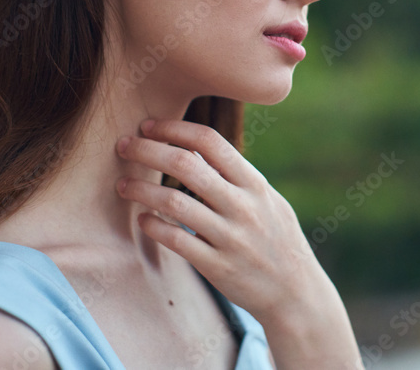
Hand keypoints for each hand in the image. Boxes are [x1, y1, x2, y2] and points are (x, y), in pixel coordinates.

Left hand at [114, 118, 322, 321]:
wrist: (296, 293)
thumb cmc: (277, 239)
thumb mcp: (268, 200)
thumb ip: (236, 176)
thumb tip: (195, 147)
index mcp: (254, 183)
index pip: (210, 141)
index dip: (175, 128)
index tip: (149, 126)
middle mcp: (243, 206)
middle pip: (187, 164)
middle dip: (148, 150)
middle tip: (123, 146)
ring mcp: (230, 237)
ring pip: (174, 202)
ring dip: (141, 189)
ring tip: (123, 185)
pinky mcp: (217, 266)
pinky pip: (176, 240)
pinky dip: (153, 226)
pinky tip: (143, 219)